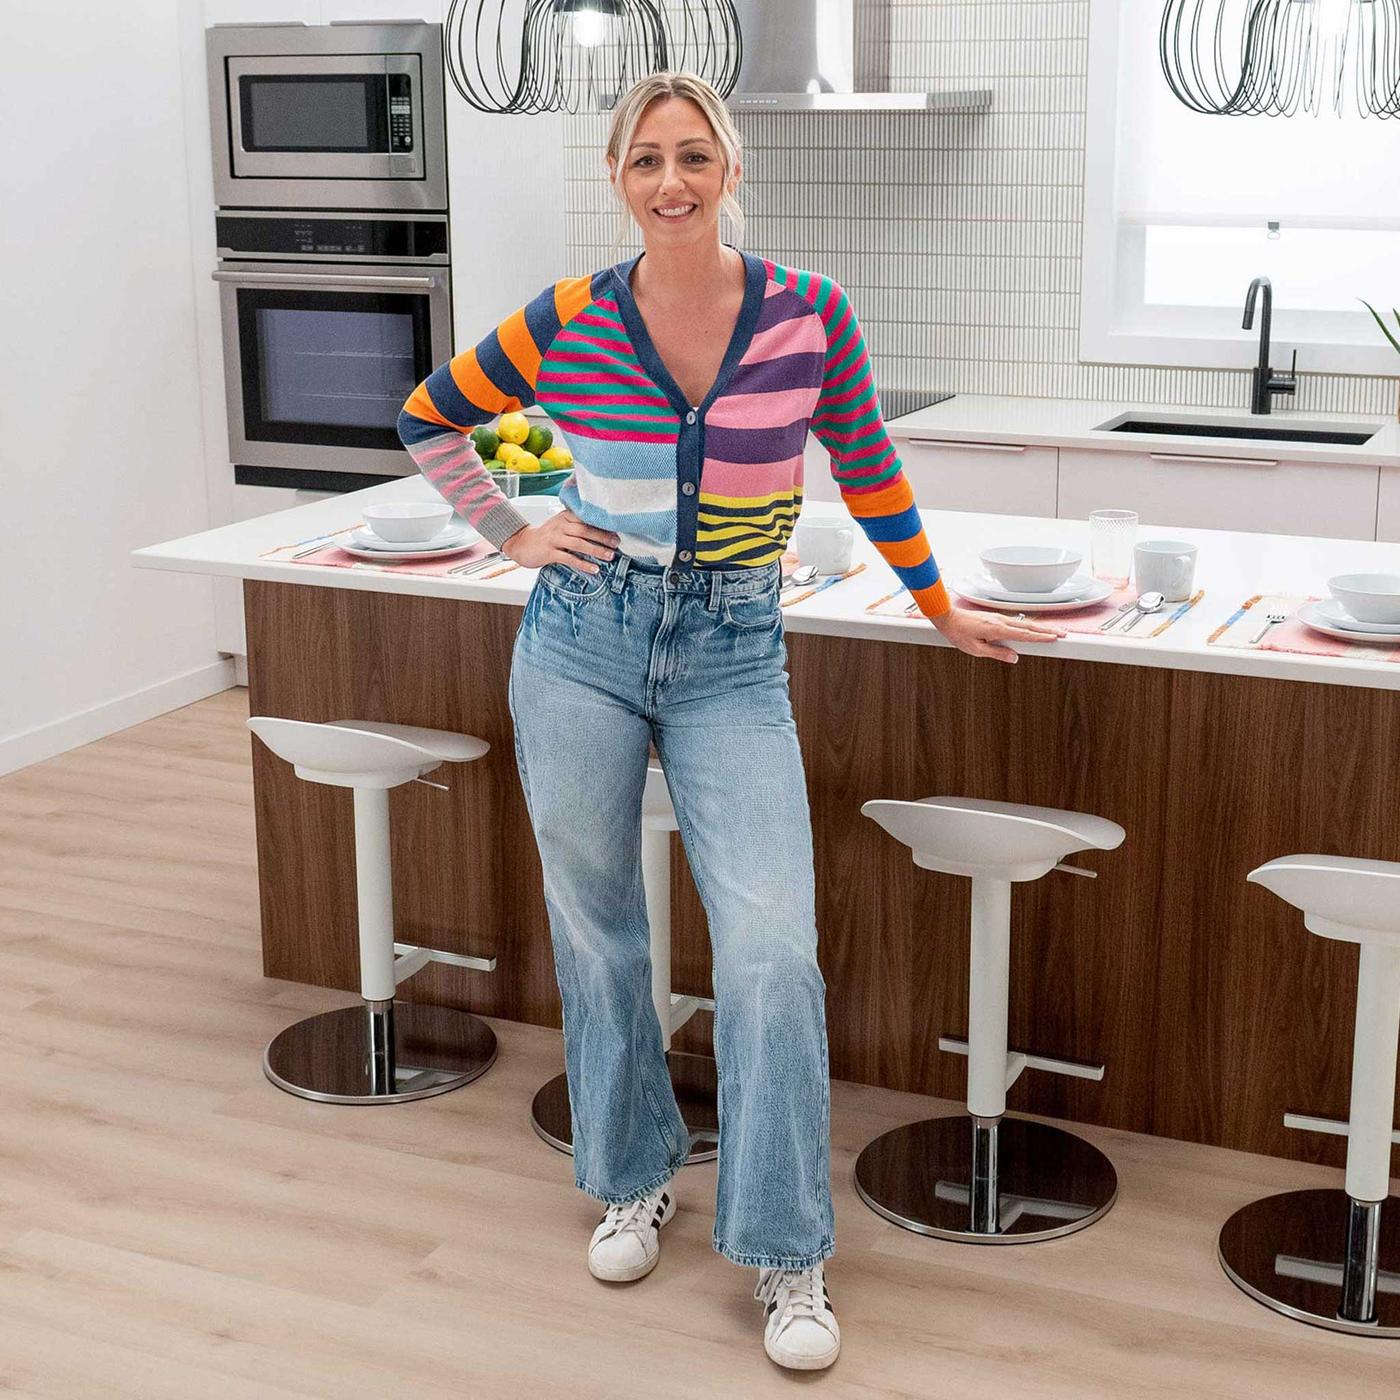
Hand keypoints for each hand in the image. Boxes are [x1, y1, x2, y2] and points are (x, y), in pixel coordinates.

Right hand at [502, 507, 619, 571]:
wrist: (522, 543)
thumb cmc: (546, 535)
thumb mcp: (561, 524)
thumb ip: (577, 524)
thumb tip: (603, 531)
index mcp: (565, 516)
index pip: (586, 518)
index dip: (602, 525)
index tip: (617, 531)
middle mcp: (560, 525)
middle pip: (585, 530)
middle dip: (603, 537)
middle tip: (617, 544)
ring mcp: (554, 539)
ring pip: (579, 544)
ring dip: (596, 550)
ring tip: (609, 556)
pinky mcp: (549, 552)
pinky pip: (569, 559)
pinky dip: (583, 564)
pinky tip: (593, 569)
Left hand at [931, 605, 1064, 663]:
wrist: (948, 617)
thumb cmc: (959, 634)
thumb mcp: (976, 649)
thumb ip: (997, 653)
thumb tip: (1015, 658)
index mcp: (997, 630)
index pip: (1024, 635)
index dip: (1040, 638)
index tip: (1055, 639)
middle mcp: (1001, 621)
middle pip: (1029, 627)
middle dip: (1047, 631)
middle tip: (1063, 634)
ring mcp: (999, 618)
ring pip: (1024, 623)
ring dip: (1040, 627)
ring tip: (1054, 631)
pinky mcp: (996, 617)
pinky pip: (1016, 622)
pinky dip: (1029, 625)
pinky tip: (1033, 628)